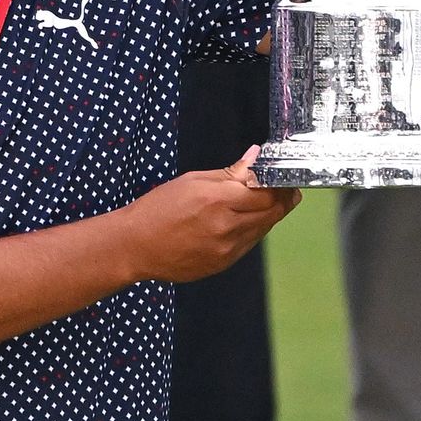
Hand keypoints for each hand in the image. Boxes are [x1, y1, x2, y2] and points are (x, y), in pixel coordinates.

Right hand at [120, 146, 299, 283]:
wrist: (135, 246)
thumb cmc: (158, 208)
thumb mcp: (192, 181)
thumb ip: (230, 172)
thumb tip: (256, 157)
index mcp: (217, 200)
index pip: (266, 193)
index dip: (279, 184)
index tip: (282, 177)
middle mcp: (225, 227)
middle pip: (271, 212)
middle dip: (283, 199)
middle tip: (285, 189)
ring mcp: (225, 249)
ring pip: (263, 229)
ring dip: (268, 214)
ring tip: (264, 202)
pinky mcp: (223, 264)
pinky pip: (248, 244)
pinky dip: (252, 230)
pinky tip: (244, 220)